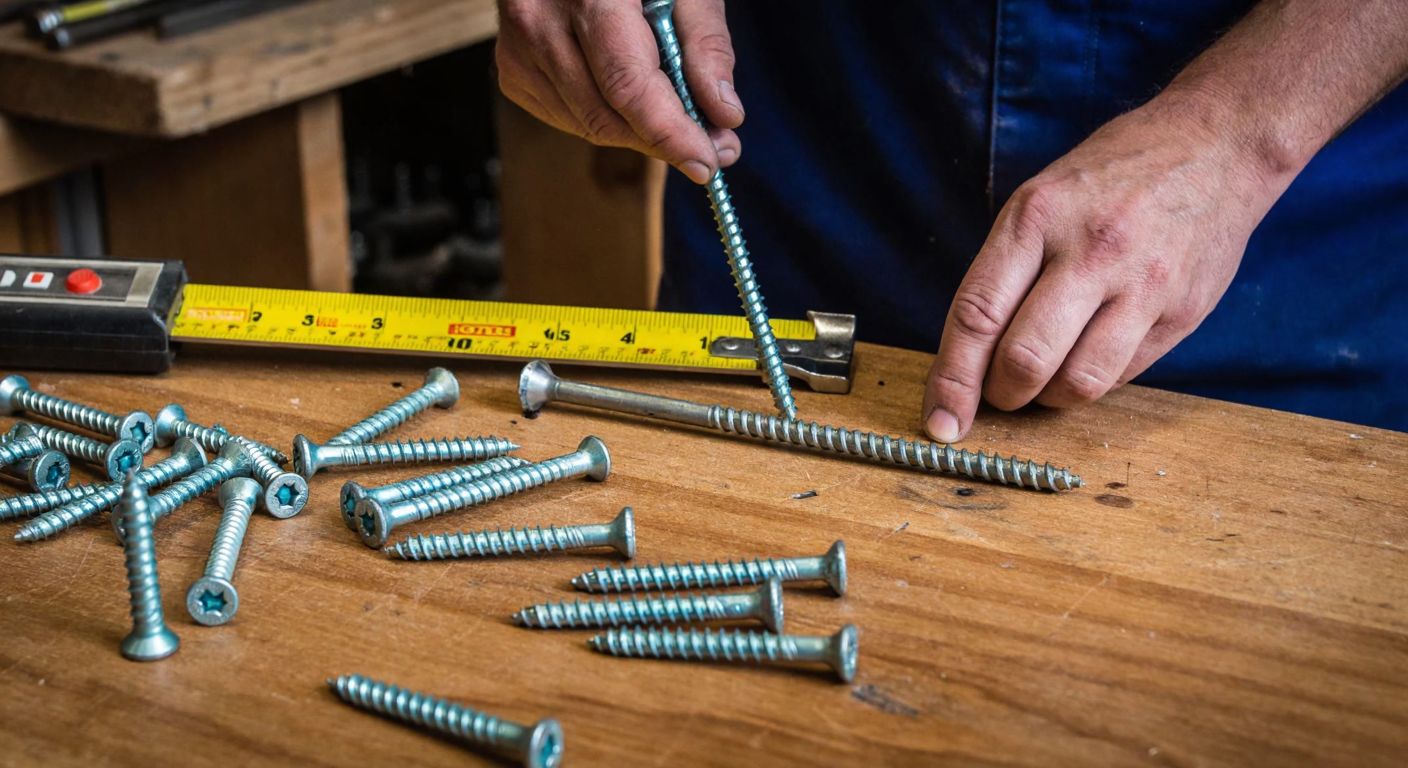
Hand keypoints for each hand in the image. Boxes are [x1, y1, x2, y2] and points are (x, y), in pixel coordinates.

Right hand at [496, 0, 742, 183]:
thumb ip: (705, 45)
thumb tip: (724, 115)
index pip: (626, 84)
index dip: (669, 133)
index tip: (705, 163)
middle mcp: (539, 21)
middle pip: (606, 116)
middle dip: (662, 141)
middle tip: (711, 146)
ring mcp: (519, 49)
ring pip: (587, 125)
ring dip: (637, 133)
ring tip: (675, 114)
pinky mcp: (513, 70)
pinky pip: (567, 118)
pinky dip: (606, 120)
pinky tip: (626, 97)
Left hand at [921, 92, 1281, 442]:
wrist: (1216, 147)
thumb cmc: (1112, 177)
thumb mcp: (1040, 199)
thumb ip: (1004, 273)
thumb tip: (967, 359)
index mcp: (1037, 217)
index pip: (977, 315)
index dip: (952, 380)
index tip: (939, 422)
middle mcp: (1090, 251)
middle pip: (1024, 360)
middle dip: (1001, 394)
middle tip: (1000, 391)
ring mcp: (1142, 285)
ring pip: (1077, 384)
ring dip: (1048, 398)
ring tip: (1046, 378)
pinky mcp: (1181, 313)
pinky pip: (1121, 376)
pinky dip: (1092, 381)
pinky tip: (1088, 356)